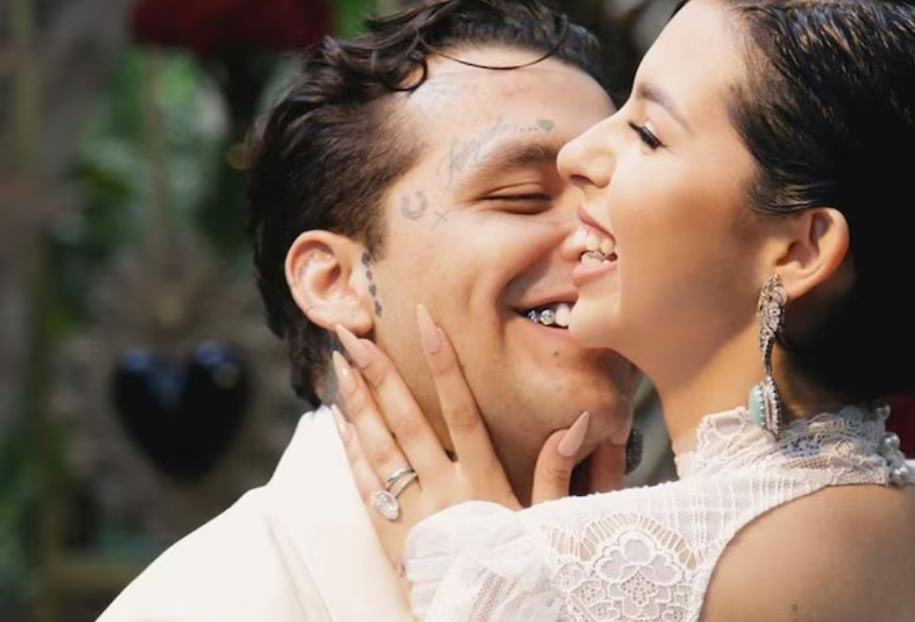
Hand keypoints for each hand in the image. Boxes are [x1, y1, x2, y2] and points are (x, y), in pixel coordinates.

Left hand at [331, 305, 614, 569]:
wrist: (478, 619)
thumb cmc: (516, 569)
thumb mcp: (543, 522)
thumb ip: (555, 472)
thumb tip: (574, 424)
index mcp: (481, 480)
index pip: (461, 411)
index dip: (445, 365)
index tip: (428, 324)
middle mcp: (442, 489)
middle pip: (406, 422)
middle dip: (380, 376)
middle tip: (354, 337)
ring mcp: (412, 511)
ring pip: (378, 448)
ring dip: (357, 404)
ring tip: (339, 366)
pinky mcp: (390, 534)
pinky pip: (365, 486)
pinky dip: (350, 452)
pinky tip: (338, 422)